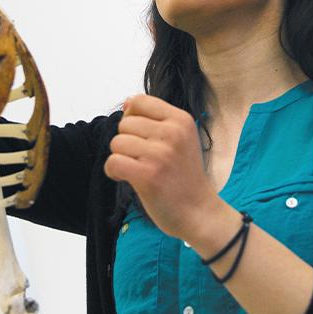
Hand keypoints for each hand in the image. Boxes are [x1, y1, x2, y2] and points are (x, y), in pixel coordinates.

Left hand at [103, 94, 225, 240]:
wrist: (199, 212)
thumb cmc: (185, 176)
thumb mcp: (180, 139)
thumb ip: (155, 120)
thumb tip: (126, 102)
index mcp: (181, 120)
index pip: (139, 101)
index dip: (133, 118)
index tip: (143, 138)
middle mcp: (172, 133)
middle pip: (125, 124)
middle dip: (127, 142)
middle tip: (145, 160)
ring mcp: (160, 154)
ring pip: (116, 142)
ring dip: (121, 158)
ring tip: (139, 169)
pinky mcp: (148, 175)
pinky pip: (113, 162)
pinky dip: (114, 172)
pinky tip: (127, 178)